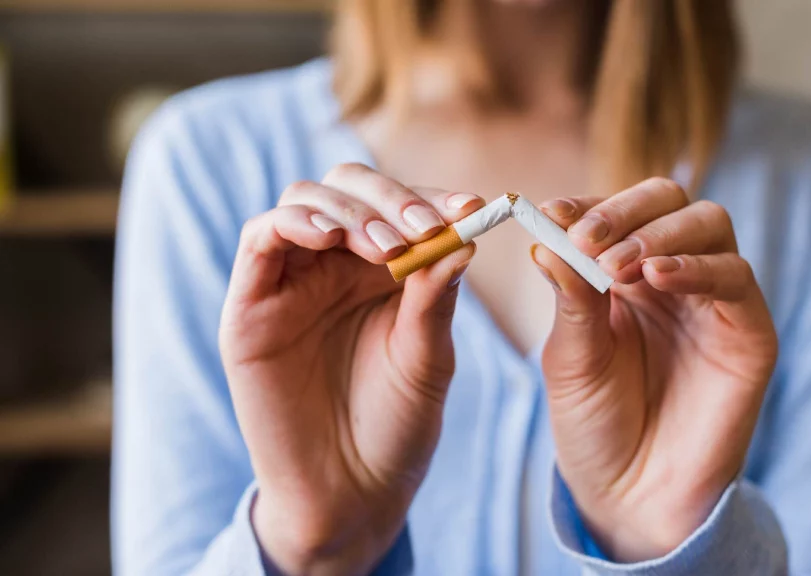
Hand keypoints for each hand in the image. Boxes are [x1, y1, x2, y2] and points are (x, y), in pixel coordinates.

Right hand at [219, 164, 482, 574]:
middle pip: (348, 189)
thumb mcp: (428, 357)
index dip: (432, 199)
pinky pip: (258, 239)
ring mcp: (290, 283)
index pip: (399, 207)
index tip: (472, 206)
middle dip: (389, 198)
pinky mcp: (249, 307)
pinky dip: (291, 223)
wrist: (351, 491)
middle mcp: (333, 267)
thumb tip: (464, 235)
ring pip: (304, 201)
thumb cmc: (396, 425)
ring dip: (347, 210)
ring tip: (385, 246)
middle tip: (423, 227)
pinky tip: (328, 237)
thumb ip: (435, 297)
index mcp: (381, 271)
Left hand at [533, 177, 778, 562]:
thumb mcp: (571, 356)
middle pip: (670, 201)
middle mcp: (673, 278)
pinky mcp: (749, 332)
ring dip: (659, 234)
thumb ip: (570, 296)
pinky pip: (736, 278)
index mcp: (626, 275)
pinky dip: (698, 266)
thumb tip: (546, 235)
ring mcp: (714, 300)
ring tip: (616, 265)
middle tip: (587, 239)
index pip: (618, 212)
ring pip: (709, 224)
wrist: (630, 495)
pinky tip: (659, 278)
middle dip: (625, 210)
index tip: (551, 213)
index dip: (588, 205)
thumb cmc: (595, 425)